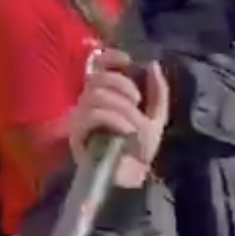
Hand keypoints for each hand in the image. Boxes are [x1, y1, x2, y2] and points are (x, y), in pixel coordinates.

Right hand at [67, 51, 172, 187]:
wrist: (133, 177)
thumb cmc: (140, 149)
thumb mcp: (156, 118)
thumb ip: (158, 92)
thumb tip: (153, 65)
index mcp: (107, 95)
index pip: (98, 65)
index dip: (110, 58)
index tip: (127, 60)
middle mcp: (89, 102)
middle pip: (98, 79)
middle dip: (122, 85)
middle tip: (137, 102)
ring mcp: (80, 118)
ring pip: (96, 96)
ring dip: (121, 107)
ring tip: (134, 124)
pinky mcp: (76, 135)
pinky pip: (92, 115)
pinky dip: (114, 119)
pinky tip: (126, 130)